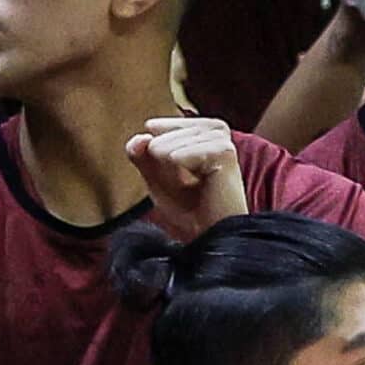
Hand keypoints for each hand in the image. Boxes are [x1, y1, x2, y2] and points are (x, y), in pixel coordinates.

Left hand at [127, 116, 248, 237]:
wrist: (213, 236)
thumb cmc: (191, 211)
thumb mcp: (157, 180)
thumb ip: (142, 155)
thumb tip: (140, 136)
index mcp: (201, 130)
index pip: (155, 128)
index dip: (155, 158)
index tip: (179, 179)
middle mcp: (214, 130)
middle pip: (158, 136)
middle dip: (163, 167)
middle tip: (189, 188)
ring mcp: (220, 138)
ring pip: (165, 145)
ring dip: (172, 174)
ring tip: (196, 188)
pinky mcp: (224, 151)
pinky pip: (176, 156)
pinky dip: (180, 175)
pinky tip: (202, 185)